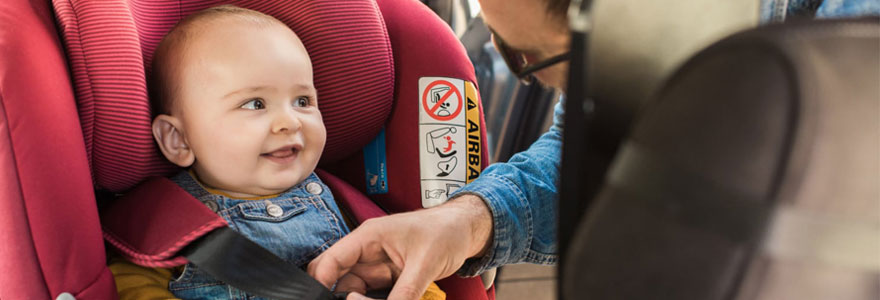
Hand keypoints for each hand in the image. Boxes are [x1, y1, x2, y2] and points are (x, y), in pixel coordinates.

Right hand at [308, 195, 492, 299]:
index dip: (319, 283)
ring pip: (353, 292)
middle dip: (339, 297)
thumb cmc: (446, 232)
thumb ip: (404, 293)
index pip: (331, 261)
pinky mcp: (388, 278)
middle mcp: (367, 251)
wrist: (467, 230)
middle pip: (338, 281)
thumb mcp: (424, 265)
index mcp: (368, 237)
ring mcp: (377, 266)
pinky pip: (371, 296)